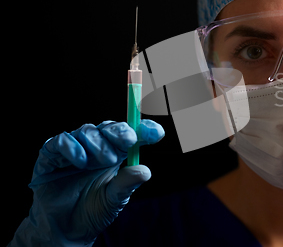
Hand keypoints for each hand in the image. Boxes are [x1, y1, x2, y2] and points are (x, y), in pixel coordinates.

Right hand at [9, 119, 164, 246]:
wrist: (63, 229)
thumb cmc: (92, 211)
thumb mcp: (114, 200)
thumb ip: (126, 184)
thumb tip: (145, 171)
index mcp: (115, 154)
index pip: (131, 135)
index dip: (144, 130)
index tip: (156, 133)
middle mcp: (96, 148)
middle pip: (109, 128)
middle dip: (120, 132)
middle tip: (128, 141)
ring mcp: (74, 150)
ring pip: (87, 131)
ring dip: (97, 143)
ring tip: (103, 161)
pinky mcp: (51, 157)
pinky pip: (60, 142)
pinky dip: (71, 147)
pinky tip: (80, 160)